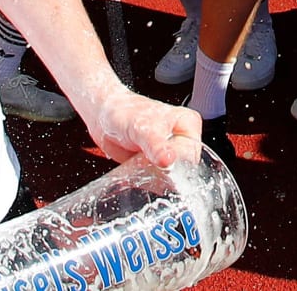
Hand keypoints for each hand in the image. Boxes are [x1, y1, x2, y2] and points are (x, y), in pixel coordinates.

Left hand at [83, 86, 202, 169]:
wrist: (104, 117)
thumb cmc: (124, 113)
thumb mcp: (142, 128)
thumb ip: (156, 145)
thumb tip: (169, 160)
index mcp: (188, 124)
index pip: (192, 155)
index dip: (175, 163)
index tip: (157, 162)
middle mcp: (183, 140)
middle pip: (184, 169)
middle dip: (163, 172)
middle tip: (145, 160)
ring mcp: (171, 154)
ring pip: (171, 179)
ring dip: (153, 177)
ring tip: (138, 160)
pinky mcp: (158, 166)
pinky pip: (158, 182)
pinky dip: (146, 180)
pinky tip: (136, 168)